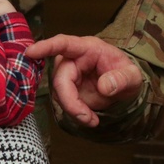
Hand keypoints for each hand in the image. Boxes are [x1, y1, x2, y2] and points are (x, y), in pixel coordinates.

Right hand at [27, 35, 142, 126]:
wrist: (124, 87)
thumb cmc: (127, 74)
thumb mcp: (133, 76)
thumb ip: (122, 79)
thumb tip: (104, 86)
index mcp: (88, 48)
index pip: (65, 44)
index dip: (47, 47)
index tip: (31, 52)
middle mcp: (73, 59)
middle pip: (60, 78)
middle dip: (71, 101)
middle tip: (88, 118)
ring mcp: (68, 74)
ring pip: (59, 93)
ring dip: (74, 110)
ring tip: (93, 119)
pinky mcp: (67, 89)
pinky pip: (64, 102)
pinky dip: (75, 113)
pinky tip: (90, 119)